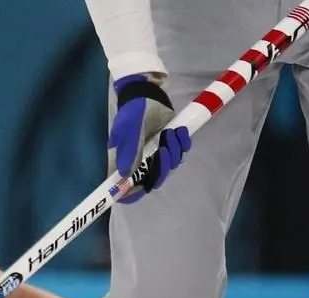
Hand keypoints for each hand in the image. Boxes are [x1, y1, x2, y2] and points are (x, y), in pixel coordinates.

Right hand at [109, 74, 191, 203]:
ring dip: (174, 152)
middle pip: (153, 180)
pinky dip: (183, 145)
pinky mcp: (169, 146)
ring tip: (172, 133)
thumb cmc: (132, 112)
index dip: (135, 192)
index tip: (145, 184)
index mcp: (125, 163)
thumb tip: (126, 174)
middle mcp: (140, 163)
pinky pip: (180, 154)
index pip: (127, 189)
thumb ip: (127, 152)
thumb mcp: (127, 130)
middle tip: (164, 149)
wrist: (147, 93)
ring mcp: (155, 155)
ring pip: (168, 167)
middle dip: (163, 167)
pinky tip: (180, 132)